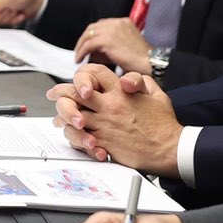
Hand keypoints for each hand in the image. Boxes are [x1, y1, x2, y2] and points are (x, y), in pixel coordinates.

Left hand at [48, 64, 180, 172]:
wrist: (169, 149)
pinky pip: (79, 136)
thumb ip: (141, 82)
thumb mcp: (157, 94)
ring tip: (58, 117)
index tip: (75, 80)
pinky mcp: (103, 141)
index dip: (81, 74)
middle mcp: (109, 106)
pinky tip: (71, 132)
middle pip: (74, 93)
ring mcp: (104, 124)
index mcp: (121, 91)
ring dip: (62, 115)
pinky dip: (72, 134)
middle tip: (53, 94)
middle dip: (60, 92)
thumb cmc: (164, 125)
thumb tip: (127, 79)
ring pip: (72, 115)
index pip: (93, 73)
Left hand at [74, 17, 151, 74]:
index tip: (86, 44)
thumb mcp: (125, 47)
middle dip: (84, 39)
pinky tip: (80, 59)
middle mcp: (117, 22)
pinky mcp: (107, 39)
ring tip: (78, 56)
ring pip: (89, 35)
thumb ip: (110, 45)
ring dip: (81, 46)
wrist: (151, 63)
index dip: (92, 35)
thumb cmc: (141, 60)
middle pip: (93, 28)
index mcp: (123, 22)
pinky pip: (89, 44)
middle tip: (79, 50)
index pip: (101, 25)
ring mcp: (112, 29)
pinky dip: (82, 51)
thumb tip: (94, 51)